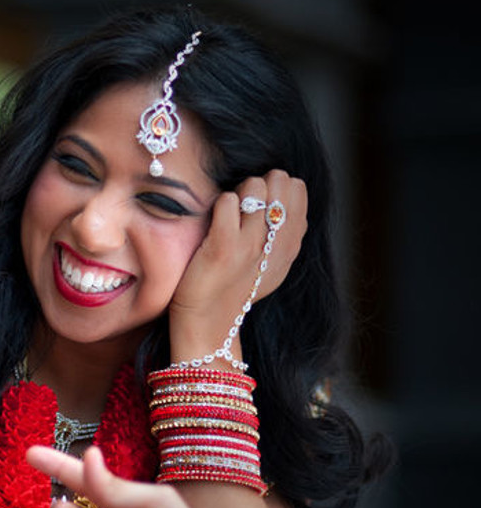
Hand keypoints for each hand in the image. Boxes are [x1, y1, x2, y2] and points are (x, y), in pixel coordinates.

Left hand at [168, 170, 306, 366]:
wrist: (209, 325)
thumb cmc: (234, 290)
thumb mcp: (273, 265)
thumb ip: (284, 234)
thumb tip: (289, 192)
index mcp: (290, 245)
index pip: (297, 188)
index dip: (274, 185)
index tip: (257, 202)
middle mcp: (276, 243)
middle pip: (279, 181)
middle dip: (257, 182)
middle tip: (240, 206)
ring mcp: (251, 245)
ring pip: (254, 187)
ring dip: (237, 190)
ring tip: (226, 214)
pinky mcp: (224, 248)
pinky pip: (228, 202)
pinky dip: (220, 203)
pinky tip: (215, 220)